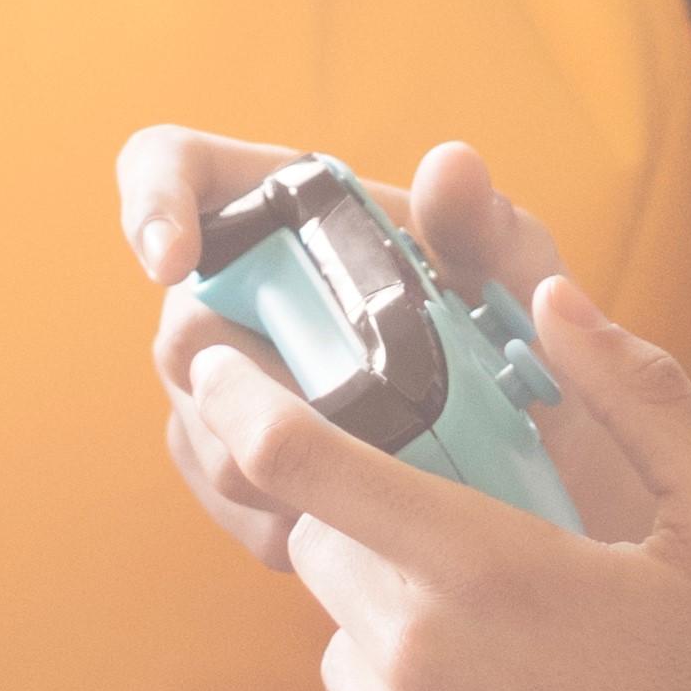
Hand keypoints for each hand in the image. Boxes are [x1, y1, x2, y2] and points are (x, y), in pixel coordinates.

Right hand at [123, 128, 655, 562]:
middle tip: (332, 426)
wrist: (539, 463)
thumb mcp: (519, 281)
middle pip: (183, 325)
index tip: (173, 261)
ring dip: (271, 463)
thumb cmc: (519, 339)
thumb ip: (486, 226)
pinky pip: (222, 492)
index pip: (170, 164)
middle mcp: (239, 285)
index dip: (152, 202)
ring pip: (195, 420)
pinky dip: (283, 515)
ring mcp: (224, 375)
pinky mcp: (231, 455)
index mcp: (293, 208)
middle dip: (248, 388)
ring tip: (368, 483)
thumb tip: (452, 166)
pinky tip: (353, 525)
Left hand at [188, 275, 690, 690]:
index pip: (306, 464)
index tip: (202, 365)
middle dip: (376, 528)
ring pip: (345, 644)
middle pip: (325, 547)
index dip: (239, 401)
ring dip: (397, 631)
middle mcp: (413, 662)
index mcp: (483, 570)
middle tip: (481, 555)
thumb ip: (638, 392)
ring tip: (520, 669)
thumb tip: (552, 298)